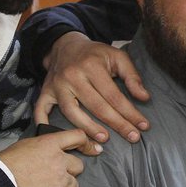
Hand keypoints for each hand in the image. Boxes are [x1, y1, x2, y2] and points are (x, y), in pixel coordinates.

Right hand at [0, 129, 88, 186]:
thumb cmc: (6, 163)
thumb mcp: (25, 145)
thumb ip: (43, 146)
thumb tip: (47, 150)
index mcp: (51, 143)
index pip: (78, 137)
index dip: (87, 143)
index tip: (94, 149)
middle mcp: (59, 160)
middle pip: (79, 166)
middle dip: (71, 172)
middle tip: (58, 176)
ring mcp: (59, 179)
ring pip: (75, 185)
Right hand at [35, 32, 149, 143]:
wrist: (65, 45)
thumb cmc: (95, 54)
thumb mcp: (117, 57)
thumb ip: (132, 76)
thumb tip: (144, 98)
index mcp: (92, 66)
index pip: (114, 95)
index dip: (130, 113)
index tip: (143, 126)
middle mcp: (73, 76)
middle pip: (97, 106)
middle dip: (117, 124)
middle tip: (133, 138)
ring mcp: (57, 85)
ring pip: (72, 112)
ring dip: (88, 129)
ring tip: (104, 141)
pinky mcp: (45, 92)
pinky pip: (41, 110)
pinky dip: (45, 124)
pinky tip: (59, 138)